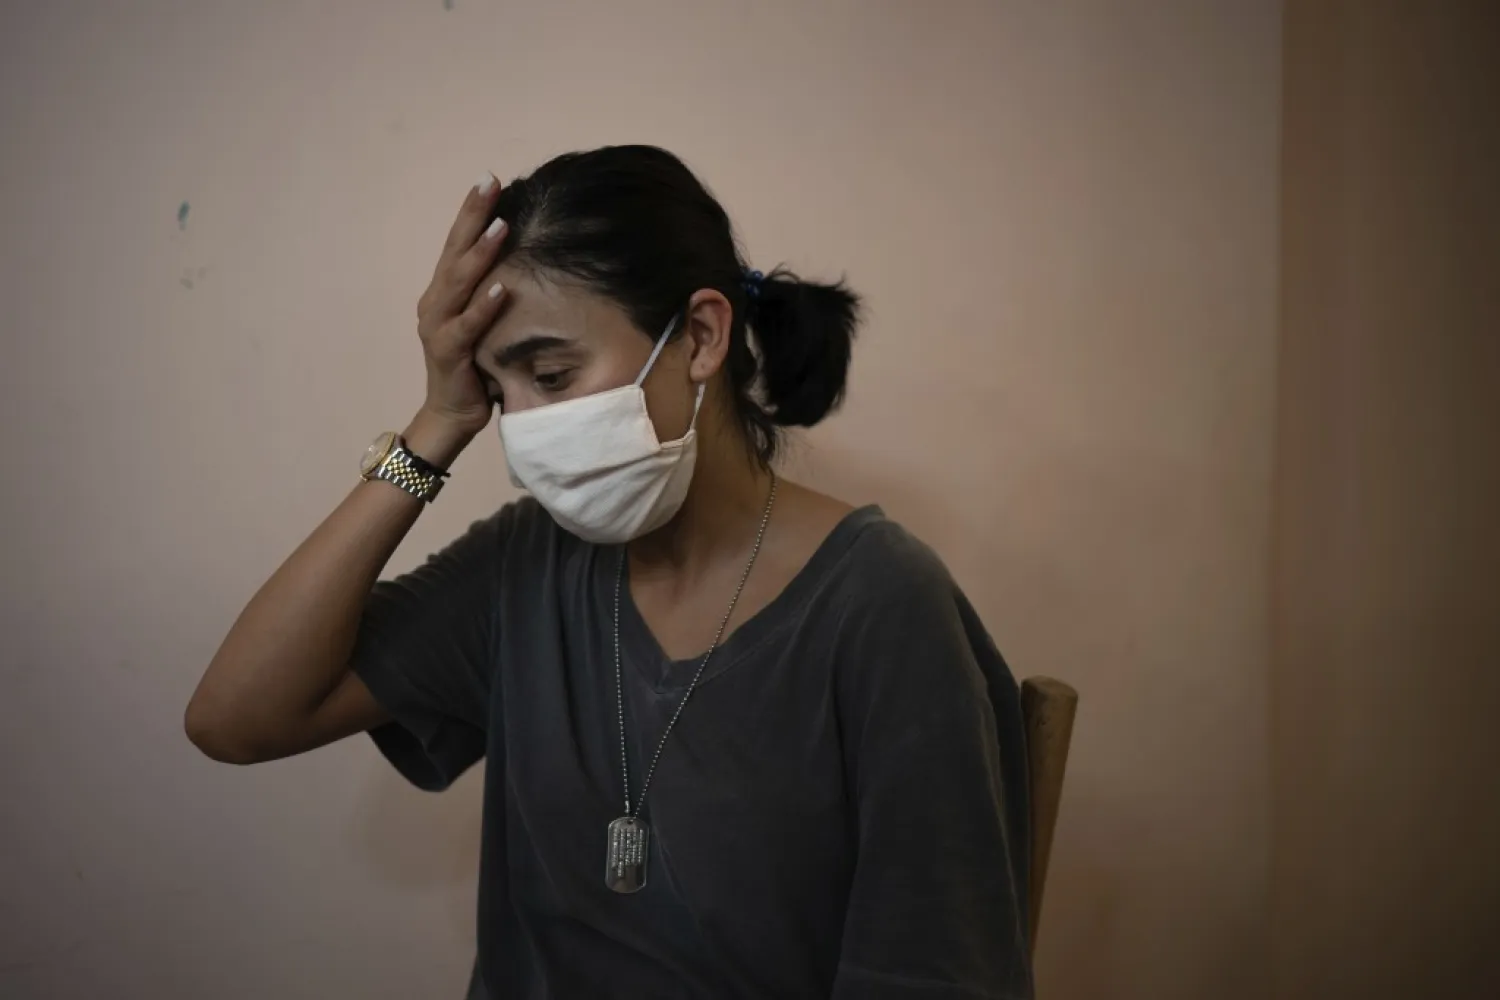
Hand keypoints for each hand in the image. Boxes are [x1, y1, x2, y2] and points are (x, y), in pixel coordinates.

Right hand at [414, 173, 508, 435]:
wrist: (452, 414)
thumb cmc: (476, 366)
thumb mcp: (487, 322)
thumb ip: (496, 293)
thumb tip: (533, 261)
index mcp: (444, 291)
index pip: (458, 243)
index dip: (472, 211)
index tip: (489, 178)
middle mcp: (435, 302)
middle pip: (454, 251)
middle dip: (472, 216)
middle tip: (489, 183)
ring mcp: (437, 326)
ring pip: (457, 282)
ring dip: (479, 253)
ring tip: (501, 226)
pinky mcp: (447, 353)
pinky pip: (466, 326)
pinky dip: (483, 307)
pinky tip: (502, 288)